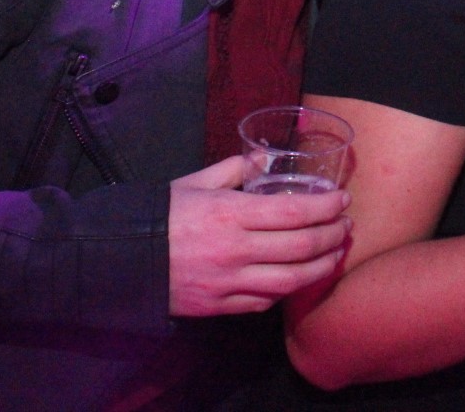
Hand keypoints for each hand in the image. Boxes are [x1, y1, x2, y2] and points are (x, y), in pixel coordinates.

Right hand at [167, 156, 352, 316]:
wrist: (118, 259)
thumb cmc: (159, 215)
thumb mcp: (195, 182)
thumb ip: (235, 168)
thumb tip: (265, 158)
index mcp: (231, 214)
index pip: (295, 214)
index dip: (326, 208)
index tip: (343, 201)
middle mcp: (235, 250)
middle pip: (301, 248)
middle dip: (333, 237)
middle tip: (347, 227)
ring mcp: (227, 282)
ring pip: (289, 281)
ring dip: (321, 268)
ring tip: (336, 254)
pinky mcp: (218, 306)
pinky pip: (263, 302)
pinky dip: (286, 291)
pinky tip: (298, 278)